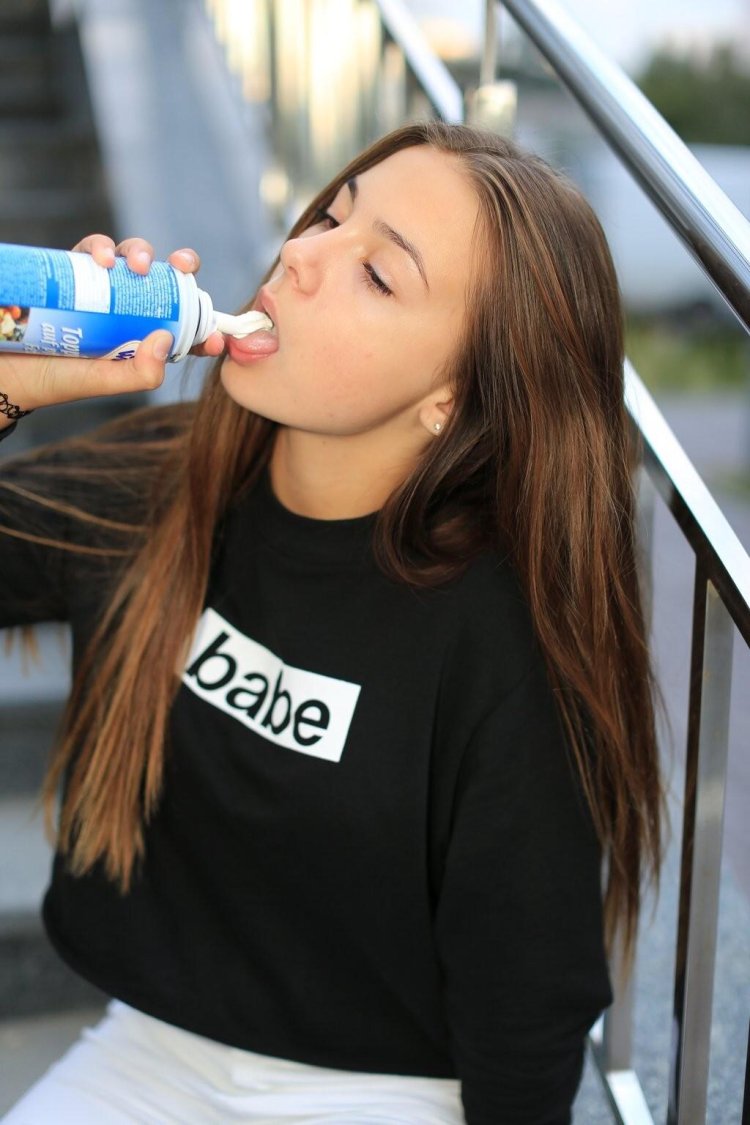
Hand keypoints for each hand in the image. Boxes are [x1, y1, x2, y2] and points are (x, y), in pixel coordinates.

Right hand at [0, 234, 225, 420]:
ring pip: (131, 258)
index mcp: (142, 337)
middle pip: (163, 281)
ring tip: (138, 264)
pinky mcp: (74, 273)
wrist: (8, 369)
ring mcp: (101, 290)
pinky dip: (102, 246)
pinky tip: (102, 260)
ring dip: (141, 251)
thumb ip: (140, 373)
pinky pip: (93, 250)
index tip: (217, 337)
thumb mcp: (104, 382)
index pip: (183, 326)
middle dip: (180, 268)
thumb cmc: (57, 380)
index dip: (205, 327)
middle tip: (182, 268)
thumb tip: (166, 337)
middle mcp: (126, 310)